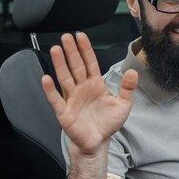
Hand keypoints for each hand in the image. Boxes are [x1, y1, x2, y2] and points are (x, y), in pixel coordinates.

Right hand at [41, 32, 137, 156]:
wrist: (98, 141)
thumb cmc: (108, 123)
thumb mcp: (123, 104)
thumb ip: (127, 88)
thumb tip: (133, 72)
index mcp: (95, 84)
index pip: (90, 63)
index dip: (85, 50)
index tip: (81, 36)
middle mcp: (82, 88)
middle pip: (75, 66)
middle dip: (71, 51)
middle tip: (66, 37)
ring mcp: (72, 99)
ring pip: (65, 78)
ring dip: (60, 64)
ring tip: (56, 50)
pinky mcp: (64, 112)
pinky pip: (56, 99)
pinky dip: (50, 90)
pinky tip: (46, 78)